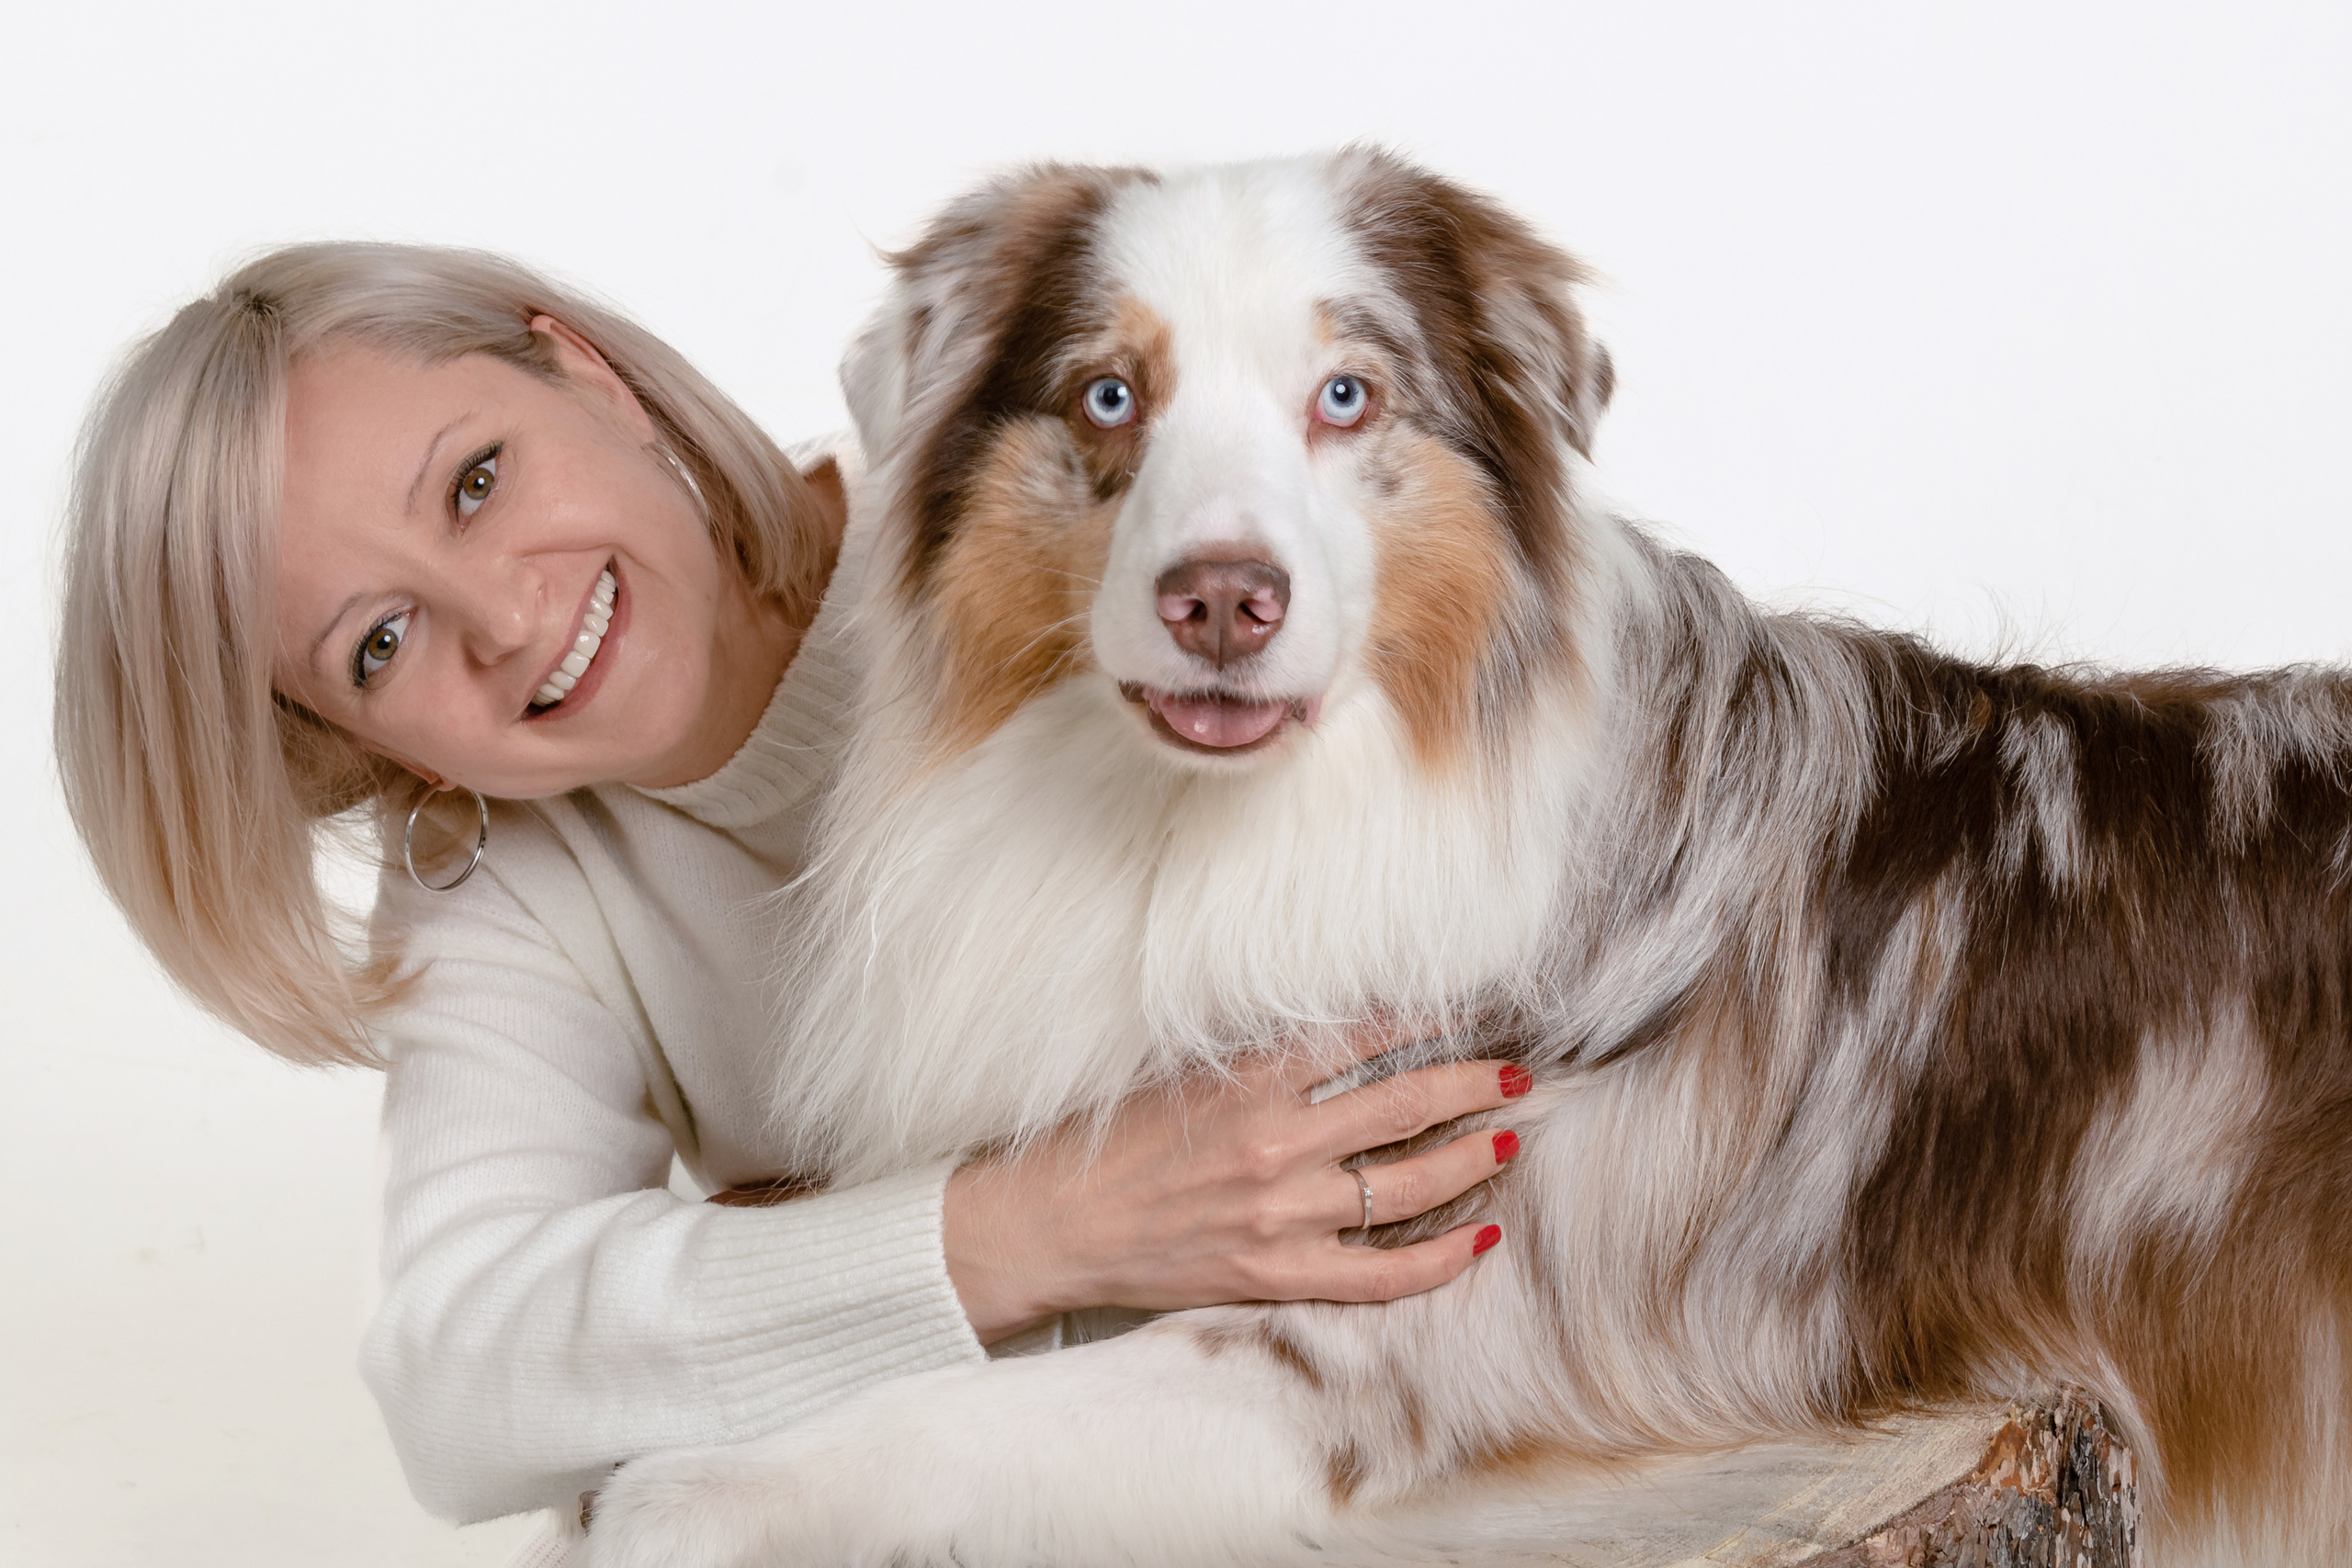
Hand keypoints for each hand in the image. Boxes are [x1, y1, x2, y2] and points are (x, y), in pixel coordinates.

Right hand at [940, 1028, 1529, 1342]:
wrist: (1049, 1225)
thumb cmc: (1104, 1140)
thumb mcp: (1179, 1072)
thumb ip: (1257, 1056)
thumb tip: (1335, 1028)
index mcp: (1249, 1082)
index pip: (1364, 1036)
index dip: (1427, 1021)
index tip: (1467, 1011)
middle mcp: (1275, 1145)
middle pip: (1406, 1107)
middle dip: (1474, 1084)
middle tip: (1519, 1072)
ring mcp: (1281, 1216)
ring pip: (1408, 1187)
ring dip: (1470, 1158)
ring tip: (1508, 1139)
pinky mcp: (1276, 1274)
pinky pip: (1381, 1275)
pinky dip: (1439, 1260)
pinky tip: (1479, 1237)